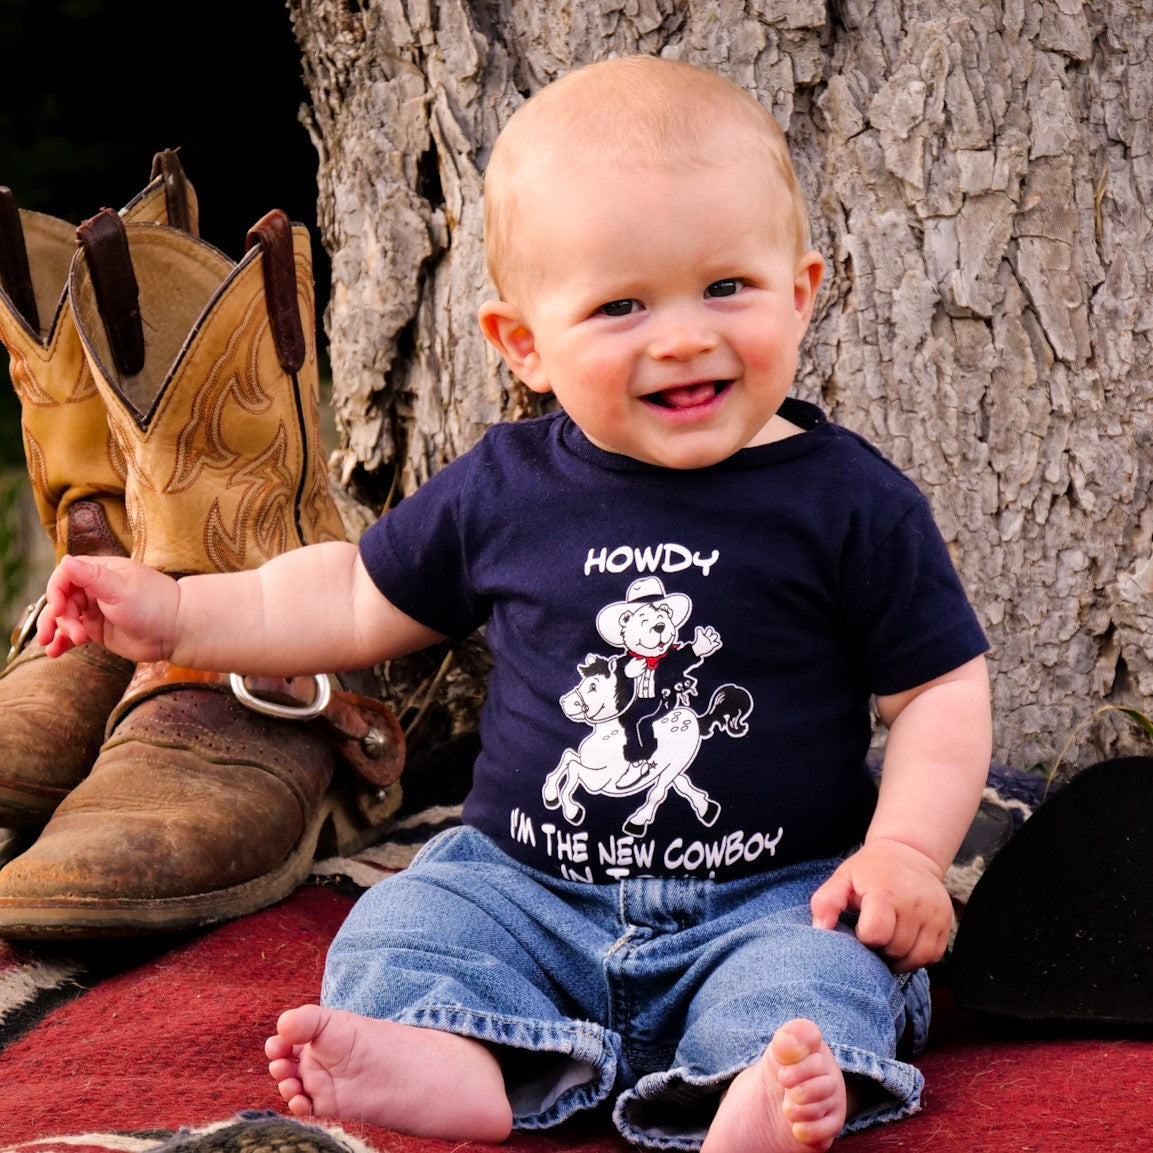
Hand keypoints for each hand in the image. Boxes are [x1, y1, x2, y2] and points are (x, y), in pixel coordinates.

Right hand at [35, 554, 179, 662]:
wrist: (177, 632)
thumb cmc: (154, 605)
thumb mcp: (120, 589)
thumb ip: (92, 577)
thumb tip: (66, 560)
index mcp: (101, 572)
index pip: (65, 576)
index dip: (56, 591)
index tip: (60, 609)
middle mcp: (96, 589)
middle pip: (62, 600)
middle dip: (61, 618)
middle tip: (75, 634)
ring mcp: (97, 610)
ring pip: (65, 618)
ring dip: (57, 630)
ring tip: (54, 646)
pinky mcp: (99, 630)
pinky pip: (73, 635)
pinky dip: (62, 642)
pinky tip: (54, 651)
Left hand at [809, 838, 953, 971]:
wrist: (909, 854)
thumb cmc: (871, 870)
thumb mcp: (843, 878)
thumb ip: (826, 902)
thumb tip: (819, 930)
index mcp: (885, 893)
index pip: (875, 934)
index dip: (864, 937)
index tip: (861, 927)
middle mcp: (915, 904)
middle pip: (896, 949)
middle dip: (881, 948)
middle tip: (875, 933)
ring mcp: (934, 914)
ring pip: (916, 958)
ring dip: (899, 957)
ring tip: (888, 941)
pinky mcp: (947, 923)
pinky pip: (933, 956)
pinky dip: (917, 957)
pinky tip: (905, 944)